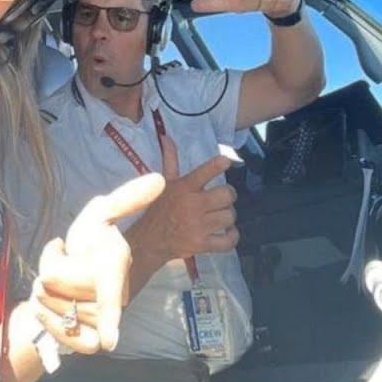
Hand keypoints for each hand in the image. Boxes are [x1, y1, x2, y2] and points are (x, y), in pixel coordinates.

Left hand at [31, 172, 163, 352]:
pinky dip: (46, 319)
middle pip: (54, 279)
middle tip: (64, 262)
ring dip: (46, 292)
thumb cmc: (90, 243)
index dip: (110, 319)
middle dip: (49, 266)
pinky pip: (57, 333)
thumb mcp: (101, 213)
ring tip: (59, 285)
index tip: (109, 341)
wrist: (73, 278)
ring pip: (50, 302)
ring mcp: (100, 322)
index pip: (112, 294)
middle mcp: (113, 299)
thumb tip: (159, 179)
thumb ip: (127, 198)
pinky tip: (49, 309)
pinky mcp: (86, 342)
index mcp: (115, 267)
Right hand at [131, 135, 238, 262]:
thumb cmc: (159, 208)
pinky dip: (232, 237)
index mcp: (184, 188)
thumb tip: (166, 136)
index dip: (219, 164)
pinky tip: (226, 233)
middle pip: (227, 195)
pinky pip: (228, 240)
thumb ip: (170, 160)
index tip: (226, 161)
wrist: (149, 240)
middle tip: (222, 199)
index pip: (205, 171)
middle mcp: (193, 205)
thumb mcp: (165, 183)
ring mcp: (198, 226)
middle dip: (229, 196)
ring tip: (220, 216)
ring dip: (228, 216)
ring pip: (230, 216)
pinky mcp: (202, 244)